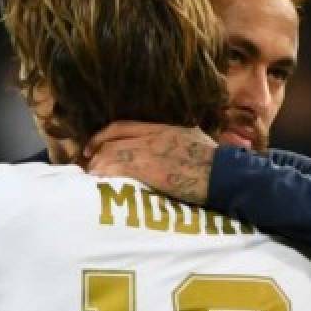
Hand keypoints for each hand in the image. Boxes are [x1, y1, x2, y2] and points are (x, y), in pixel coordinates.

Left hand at [84, 121, 216, 205]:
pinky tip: (97, 183)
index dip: (102, 135)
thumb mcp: (194, 138)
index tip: (92, 146)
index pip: (122, 126)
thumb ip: (179, 137)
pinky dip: (103, 175)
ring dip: (97, 167)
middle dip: (95, 153)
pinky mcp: (147, 170)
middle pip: (111, 141)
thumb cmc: (216, 160)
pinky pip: (116, 169)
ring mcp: (147, 153)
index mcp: (161, 128)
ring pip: (110, 155)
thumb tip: (179, 140)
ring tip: (91, 178)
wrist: (221, 173)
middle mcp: (150, 137)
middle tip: (88, 165)